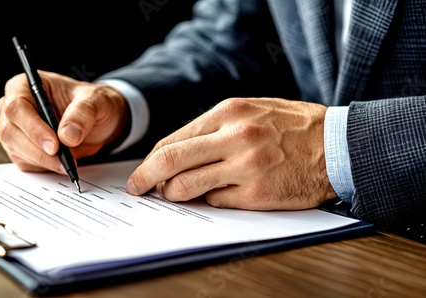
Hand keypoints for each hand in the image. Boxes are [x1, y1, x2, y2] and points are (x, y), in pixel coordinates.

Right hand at [0, 71, 127, 172]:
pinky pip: (26, 163)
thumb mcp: (97, 100)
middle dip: (38, 149)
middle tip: (64, 160)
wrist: (99, 122)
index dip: (33, 127)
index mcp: (25, 86)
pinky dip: (45, 167)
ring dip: (44, 161)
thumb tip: (67, 134)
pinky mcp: (21, 150)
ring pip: (16, 150)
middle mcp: (15, 107)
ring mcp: (15, 130)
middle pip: (10, 131)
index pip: (17, 107)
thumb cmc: (93, 104)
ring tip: (68, 162)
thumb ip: (84, 112)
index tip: (54, 145)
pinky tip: (62, 164)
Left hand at [127, 97, 335, 210]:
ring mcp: (245, 167)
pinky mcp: (257, 194)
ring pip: (187, 187)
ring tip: (175, 195)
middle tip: (137, 188)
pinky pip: (216, 201)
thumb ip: (214, 128)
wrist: (337, 146)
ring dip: (174, 194)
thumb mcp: (251, 111)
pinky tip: (222, 193)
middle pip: (170, 161)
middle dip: (145, 178)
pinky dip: (211, 200)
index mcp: (229, 113)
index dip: (150, 160)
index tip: (142, 172)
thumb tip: (177, 150)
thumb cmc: (292, 127)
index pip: (173, 140)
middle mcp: (234, 137)